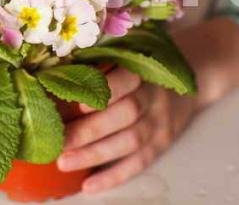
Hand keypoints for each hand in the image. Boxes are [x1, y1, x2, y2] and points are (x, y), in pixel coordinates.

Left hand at [56, 68, 196, 193]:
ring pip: (130, 142)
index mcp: (142, 71)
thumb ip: (95, 59)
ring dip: (95, 155)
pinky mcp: (161, 144)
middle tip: (58, 141)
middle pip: (125, 115)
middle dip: (89, 130)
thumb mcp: (124, 52)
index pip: (127, 80)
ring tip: (64, 163)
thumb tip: (50, 70)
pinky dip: (113, 176)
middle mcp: (154, 98)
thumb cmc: (138, 64)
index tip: (79, 103)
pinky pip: (139, 164)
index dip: (106, 91)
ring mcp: (160, 123)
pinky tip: (89, 185)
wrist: (187, 76)